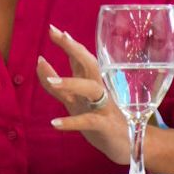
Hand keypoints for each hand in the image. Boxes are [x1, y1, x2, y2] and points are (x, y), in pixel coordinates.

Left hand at [36, 24, 130, 166]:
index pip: (81, 58)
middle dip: (74, 49)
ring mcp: (105, 107)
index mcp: (93, 84)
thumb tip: (40, 63)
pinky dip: (71, 122)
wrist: (133, 144)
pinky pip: (89, 121)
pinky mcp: (106, 126)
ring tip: (52, 82)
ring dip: (71, 83)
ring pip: (91, 89)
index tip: (53, 29)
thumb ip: (60, 86)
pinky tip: (54, 123)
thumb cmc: (102, 120)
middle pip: (90, 64)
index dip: (68, 44)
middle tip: (58, 36)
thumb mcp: (78, 103)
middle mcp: (100, 91)